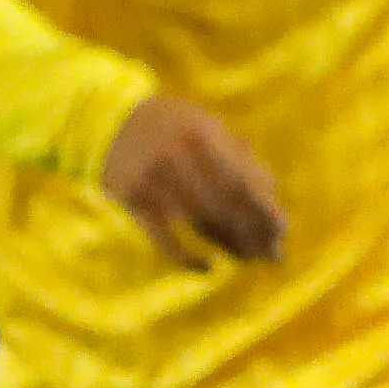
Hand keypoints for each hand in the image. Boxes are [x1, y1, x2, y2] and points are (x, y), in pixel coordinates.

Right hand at [102, 94, 286, 266]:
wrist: (106, 121)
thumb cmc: (169, 126)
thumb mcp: (205, 126)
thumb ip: (238, 154)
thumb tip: (271, 191)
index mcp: (203, 134)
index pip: (243, 181)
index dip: (264, 209)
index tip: (282, 231)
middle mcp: (178, 156)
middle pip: (225, 204)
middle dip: (253, 231)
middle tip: (272, 254)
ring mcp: (153, 179)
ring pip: (200, 221)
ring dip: (228, 244)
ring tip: (249, 259)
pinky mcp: (131, 200)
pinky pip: (163, 238)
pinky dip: (187, 257)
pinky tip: (207, 267)